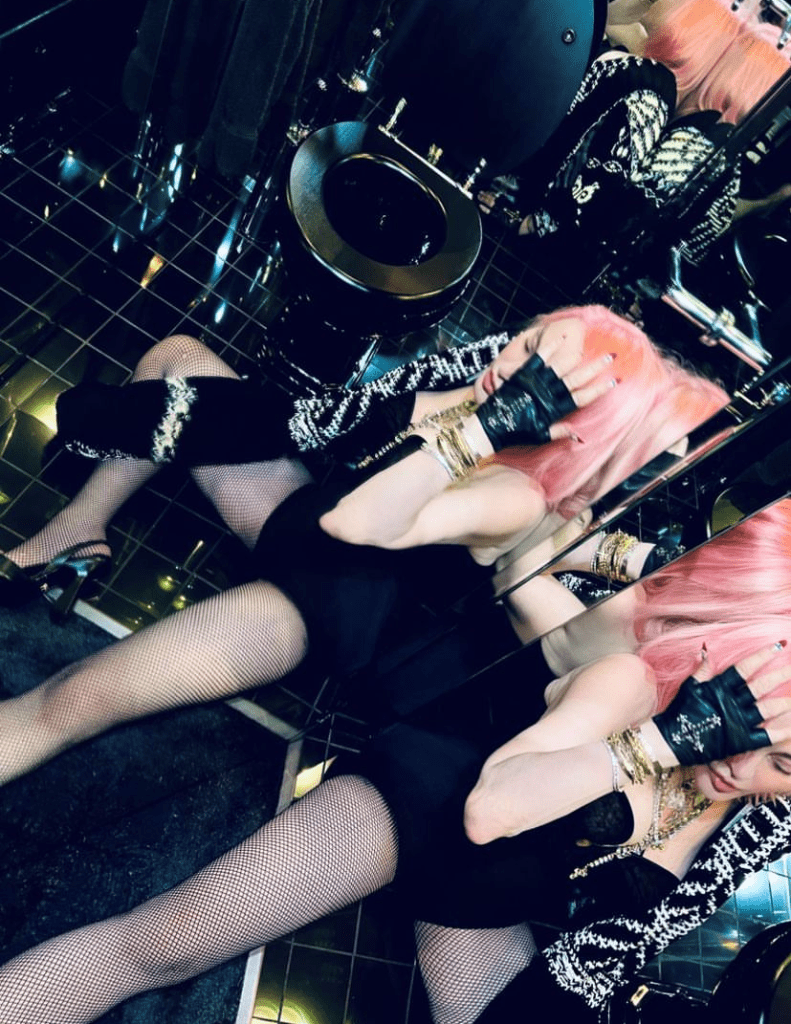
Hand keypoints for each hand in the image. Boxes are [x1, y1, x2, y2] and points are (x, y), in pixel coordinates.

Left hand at [475, 351, 615, 449]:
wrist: (491, 427)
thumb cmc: (516, 432)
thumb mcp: (540, 436)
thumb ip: (559, 432)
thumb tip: (579, 436)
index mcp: (554, 410)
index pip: (582, 398)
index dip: (599, 389)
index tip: (614, 381)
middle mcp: (548, 395)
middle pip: (576, 379)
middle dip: (595, 368)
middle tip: (610, 358)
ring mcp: (536, 383)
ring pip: (561, 367)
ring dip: (578, 356)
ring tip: (586, 345)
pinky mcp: (523, 375)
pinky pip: (539, 358)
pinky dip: (550, 346)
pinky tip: (562, 336)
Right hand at [652, 643, 790, 764]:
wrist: (671, 741)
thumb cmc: (679, 712)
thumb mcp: (689, 687)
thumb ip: (701, 670)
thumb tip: (707, 651)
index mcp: (719, 687)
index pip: (744, 667)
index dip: (761, 656)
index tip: (777, 646)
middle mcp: (730, 702)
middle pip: (761, 685)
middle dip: (780, 675)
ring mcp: (736, 721)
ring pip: (767, 709)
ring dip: (784, 702)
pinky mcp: (739, 741)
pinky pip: (764, 736)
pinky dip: (779, 731)